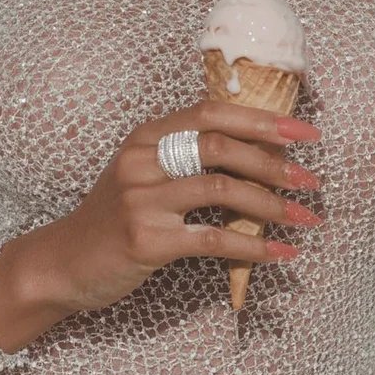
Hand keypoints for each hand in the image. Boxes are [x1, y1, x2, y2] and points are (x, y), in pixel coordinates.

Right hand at [58, 99, 322, 312]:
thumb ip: (188, 159)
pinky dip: (254, 247)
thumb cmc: (114, 217)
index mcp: (146, 136)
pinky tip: (280, 254)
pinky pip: (213, 239)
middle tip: (311, 181)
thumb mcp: (143, 175)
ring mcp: (142, 199)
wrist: (62, 262)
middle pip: (222, 147)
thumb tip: (261, 157)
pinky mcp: (146, 239)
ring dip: (273, 205)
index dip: (262, 120)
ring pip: (223, 191)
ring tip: (306, 218)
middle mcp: (143, 160)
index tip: (304, 133)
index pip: (212, 112)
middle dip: (275, 163)